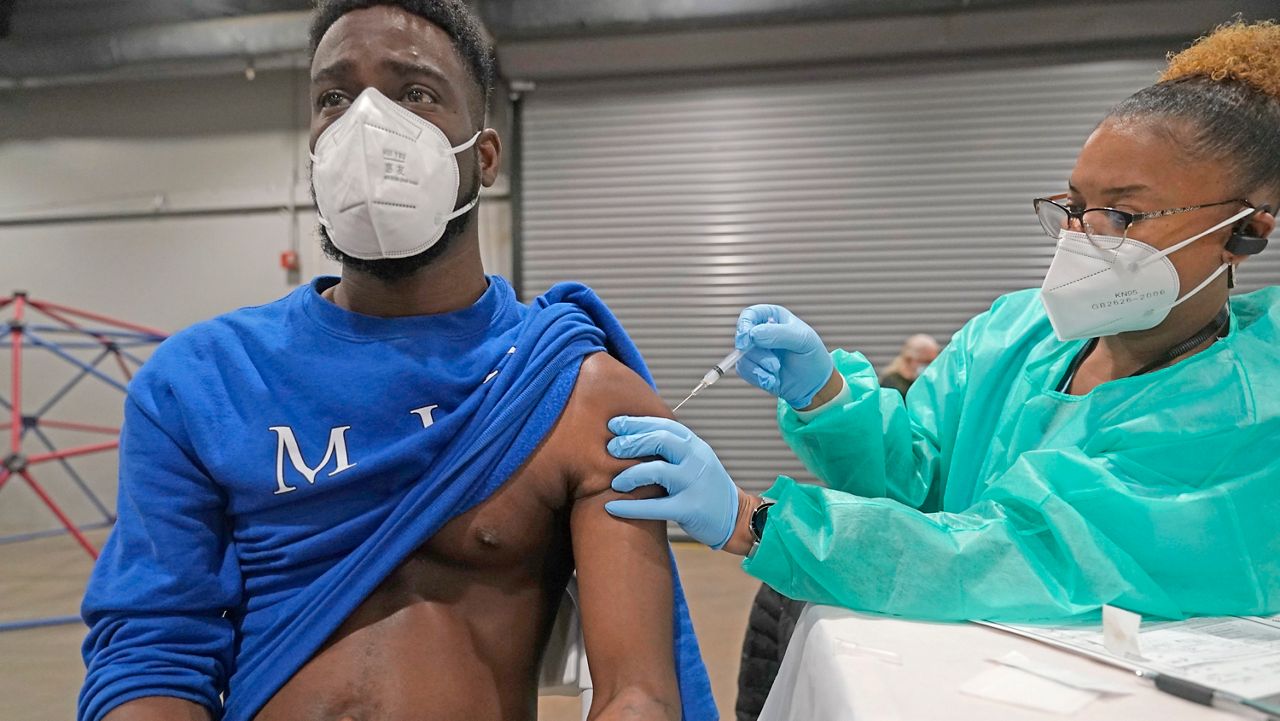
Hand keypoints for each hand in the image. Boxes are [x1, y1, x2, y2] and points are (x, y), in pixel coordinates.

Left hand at [604, 416, 739, 549]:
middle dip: (631, 442)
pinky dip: (631, 507)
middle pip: (660, 440)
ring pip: (658, 470)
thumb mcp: (694, 461)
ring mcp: (695, 483)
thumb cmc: (707, 488)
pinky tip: (612, 507)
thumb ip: (671, 450)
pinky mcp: (690, 508)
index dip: (636, 423)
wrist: (737, 517)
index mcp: (695, 445)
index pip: (663, 426)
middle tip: (611, 449)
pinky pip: (656, 506)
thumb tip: (633, 438)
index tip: (614, 424)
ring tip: (614, 482)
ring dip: (631, 474)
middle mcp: (696, 460)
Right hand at [734, 304, 833, 407]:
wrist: (814, 383)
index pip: (750, 314)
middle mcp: (761, 332)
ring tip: (777, 369)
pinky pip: (743, 370)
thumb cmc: (812, 355)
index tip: (747, 341)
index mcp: (773, 316)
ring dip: (760, 366)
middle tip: (774, 364)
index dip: (744, 325)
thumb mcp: (803, 340)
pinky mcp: (753, 367)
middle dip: (757, 353)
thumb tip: (753, 335)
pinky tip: (772, 379)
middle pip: (743, 336)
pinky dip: (758, 377)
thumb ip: (779, 334)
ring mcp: (755, 350)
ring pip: (742, 355)